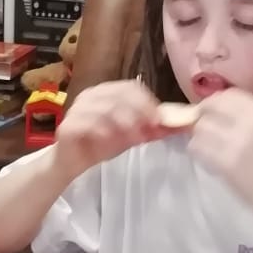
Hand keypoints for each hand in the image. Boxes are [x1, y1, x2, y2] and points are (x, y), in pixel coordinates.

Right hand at [53, 81, 167, 179]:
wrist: (70, 164)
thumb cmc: (99, 146)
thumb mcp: (131, 136)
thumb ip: (153, 128)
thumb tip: (184, 124)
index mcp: (105, 93)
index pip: (130, 87)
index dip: (147, 101)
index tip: (159, 119)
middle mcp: (90, 96)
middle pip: (119, 94)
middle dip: (139, 112)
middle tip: (150, 130)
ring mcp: (77, 109)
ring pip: (106, 107)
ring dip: (125, 123)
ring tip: (135, 140)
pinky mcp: (68, 126)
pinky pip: (89, 124)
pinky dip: (105, 132)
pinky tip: (113, 142)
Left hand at [187, 89, 252, 216]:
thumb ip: (240, 115)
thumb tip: (206, 109)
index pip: (226, 95)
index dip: (213, 103)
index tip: (210, 113)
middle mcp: (249, 122)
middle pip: (209, 109)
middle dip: (203, 119)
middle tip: (207, 133)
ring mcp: (236, 143)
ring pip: (200, 128)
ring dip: (199, 137)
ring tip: (210, 149)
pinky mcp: (225, 163)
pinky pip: (197, 148)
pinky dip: (198, 152)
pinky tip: (210, 160)